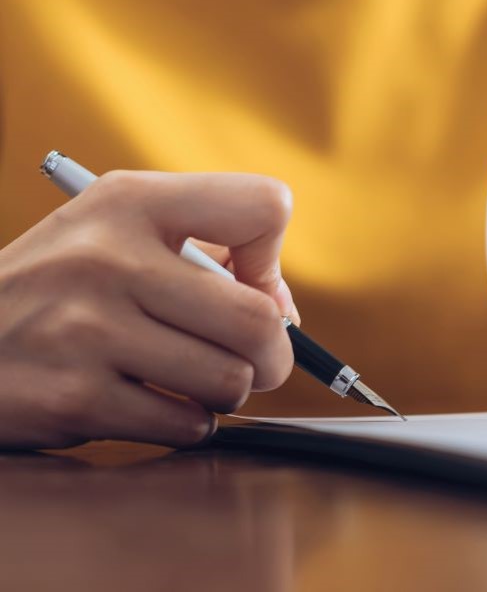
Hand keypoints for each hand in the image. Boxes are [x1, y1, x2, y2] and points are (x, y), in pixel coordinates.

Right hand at [0, 171, 294, 448]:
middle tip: (254, 361)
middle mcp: (108, 257)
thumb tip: (285, 311)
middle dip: (274, 353)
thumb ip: (211, 251)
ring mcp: (86, 329)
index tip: (248, 284)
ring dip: (225, 391)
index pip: (263, 206)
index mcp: (130, 201)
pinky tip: (150, 403)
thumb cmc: (63, 287)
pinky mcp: (73, 397)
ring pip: (230, 380)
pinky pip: (185, 424)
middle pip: (259, 319)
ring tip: (189, 378)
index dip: (271, 257)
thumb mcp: (118, 231)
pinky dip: (184, 422)